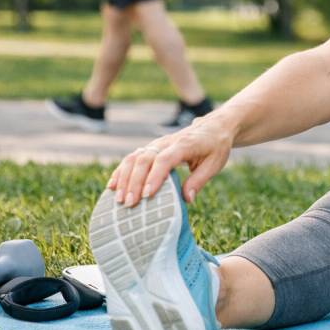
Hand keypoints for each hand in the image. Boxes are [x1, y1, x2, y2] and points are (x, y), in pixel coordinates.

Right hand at [107, 112, 232, 207]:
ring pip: (134, 157)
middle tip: (130, 204)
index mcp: (185, 144)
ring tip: (119, 200)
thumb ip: (199, 180)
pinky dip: (121, 171)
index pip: (165, 159)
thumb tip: (186, 200)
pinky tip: (113, 186)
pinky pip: (132, 158)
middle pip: (145, 159)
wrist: (214, 125)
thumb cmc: (216, 146)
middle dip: (135, 182)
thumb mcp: (215, 163)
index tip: (148, 195)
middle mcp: (167, 142)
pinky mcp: (151, 148)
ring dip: (124, 178)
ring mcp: (157, 144)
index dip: (155, 177)